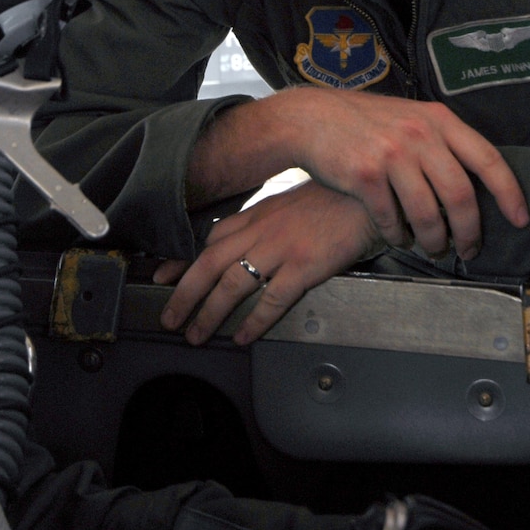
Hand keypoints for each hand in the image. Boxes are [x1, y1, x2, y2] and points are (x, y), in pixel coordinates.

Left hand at [155, 180, 384, 345]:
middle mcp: (262, 230)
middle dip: (184, 294)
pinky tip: (243, 336)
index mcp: (257, 215)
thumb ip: (265, 222)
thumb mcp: (290, 204)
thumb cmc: (333, 199)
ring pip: (232, 283)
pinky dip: (253, 320)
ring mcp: (282, 247)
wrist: (367, 193)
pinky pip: (271, 298)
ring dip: (210, 312)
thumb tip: (247, 242)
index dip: (182, 260)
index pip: (209, 238)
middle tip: (168, 318)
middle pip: (210, 263)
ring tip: (197, 334)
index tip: (161, 277)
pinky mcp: (305, 265)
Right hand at [284, 88, 527, 259]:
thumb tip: (473, 178)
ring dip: (434, 240)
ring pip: (428, 213)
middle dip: (470, 230)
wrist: (311, 119)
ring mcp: (392, 153)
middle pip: (461, 194)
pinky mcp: (365, 174)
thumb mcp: (409, 117)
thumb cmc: (363, 122)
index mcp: (438, 120)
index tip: (521, 219)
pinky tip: (398, 237)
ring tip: (433, 248)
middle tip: (469, 248)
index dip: (509, 193)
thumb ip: (439, 140)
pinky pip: (392, 218)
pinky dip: (398, 234)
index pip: (487, 159)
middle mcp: (420, 134)